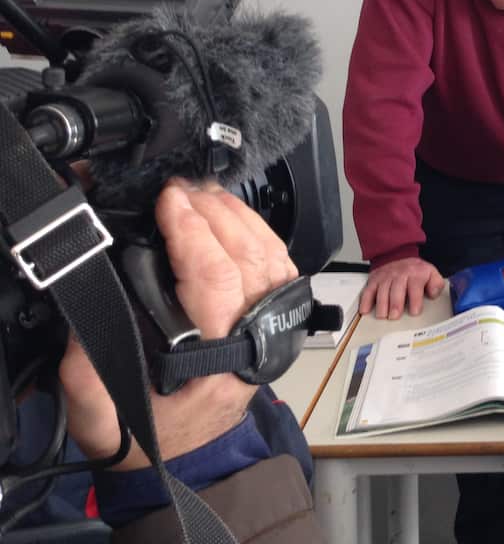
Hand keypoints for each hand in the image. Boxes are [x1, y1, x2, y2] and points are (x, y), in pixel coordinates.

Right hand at [60, 182, 298, 469]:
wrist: (187, 456)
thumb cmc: (149, 434)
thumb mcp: (102, 416)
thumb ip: (89, 371)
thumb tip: (86, 315)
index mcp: (221, 363)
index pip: (218, 281)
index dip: (194, 234)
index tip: (169, 201)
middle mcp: (255, 341)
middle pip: (248, 258)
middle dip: (213, 213)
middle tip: (179, 188)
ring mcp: (271, 327)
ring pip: (269, 254)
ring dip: (236, 215)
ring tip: (201, 191)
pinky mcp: (273, 317)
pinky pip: (277, 261)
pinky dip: (256, 229)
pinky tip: (230, 211)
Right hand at [360, 257, 445, 319]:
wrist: (398, 255)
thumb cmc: (415, 270)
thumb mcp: (431, 273)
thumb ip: (436, 284)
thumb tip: (433, 293)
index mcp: (415, 274)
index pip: (415, 287)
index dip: (415, 300)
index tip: (414, 311)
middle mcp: (399, 275)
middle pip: (396, 290)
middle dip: (395, 304)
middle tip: (394, 316)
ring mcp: (385, 277)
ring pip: (381, 291)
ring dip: (381, 304)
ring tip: (382, 315)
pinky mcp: (374, 280)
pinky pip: (368, 290)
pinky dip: (365, 300)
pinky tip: (365, 310)